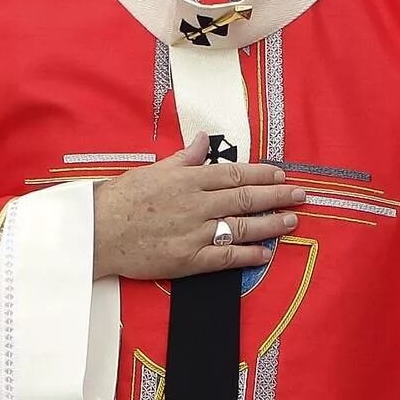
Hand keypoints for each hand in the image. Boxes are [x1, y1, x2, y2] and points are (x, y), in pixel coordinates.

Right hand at [90, 140, 307, 282]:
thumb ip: (183, 157)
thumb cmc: (122, 199)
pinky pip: (225, 257)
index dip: (262, 173)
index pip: (234, 173)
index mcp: (188, 179)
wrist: (98, 232)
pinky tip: (266, 254)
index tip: (281, 174)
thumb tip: (203, 139)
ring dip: (270, 224)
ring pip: (242, 226)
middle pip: (246, 198)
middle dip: (277, 195)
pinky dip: (248, 255)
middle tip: (301, 196)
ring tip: (291, 221)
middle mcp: (197, 204)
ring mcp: (195, 233)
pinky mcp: (189, 259)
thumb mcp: (153, 169)